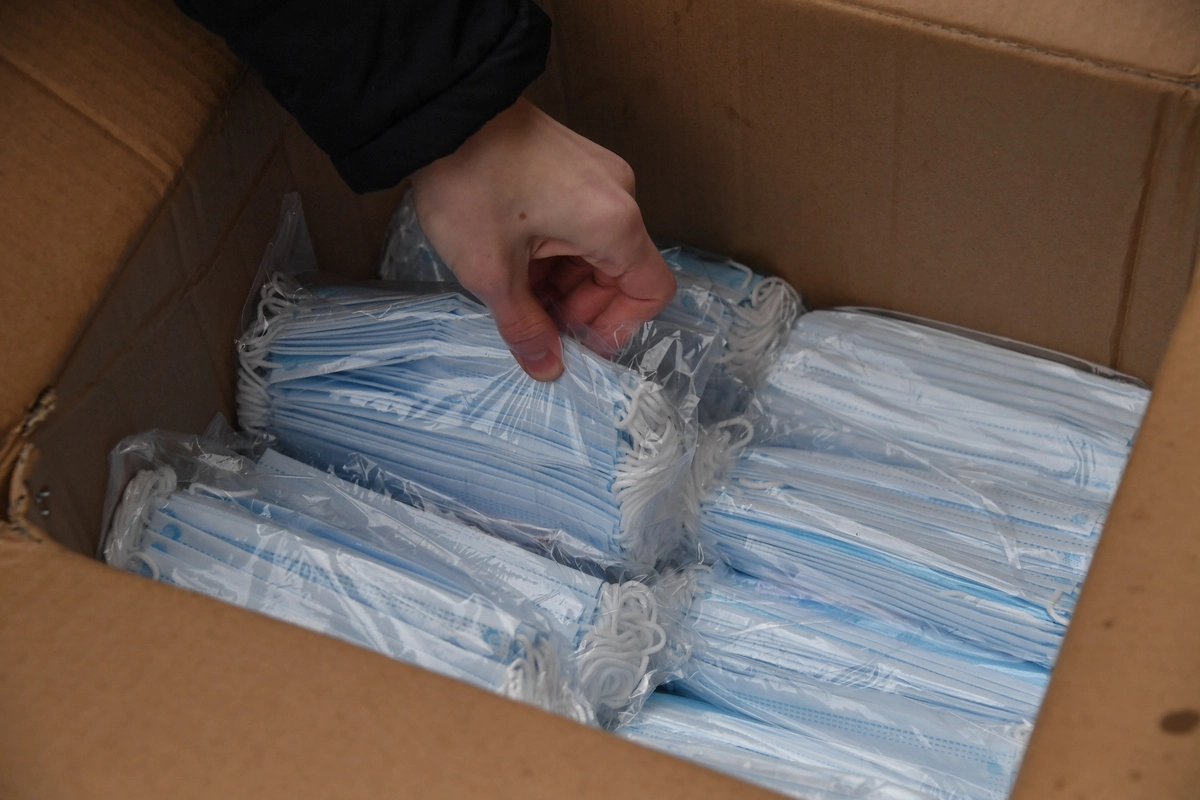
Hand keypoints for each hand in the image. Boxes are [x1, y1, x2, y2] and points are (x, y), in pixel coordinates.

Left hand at [410, 98, 675, 380]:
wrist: (443, 110)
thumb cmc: (469, 183)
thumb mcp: (492, 271)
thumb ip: (526, 327)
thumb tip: (548, 368)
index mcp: (613, 222)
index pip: (651, 291)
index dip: (618, 326)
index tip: (575, 341)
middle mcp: (619, 194)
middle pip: (622, 273)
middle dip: (580, 306)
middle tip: (533, 323)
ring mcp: (597, 175)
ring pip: (597, 250)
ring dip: (563, 282)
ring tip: (514, 292)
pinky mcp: (574, 165)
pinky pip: (581, 223)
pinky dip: (555, 252)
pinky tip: (514, 261)